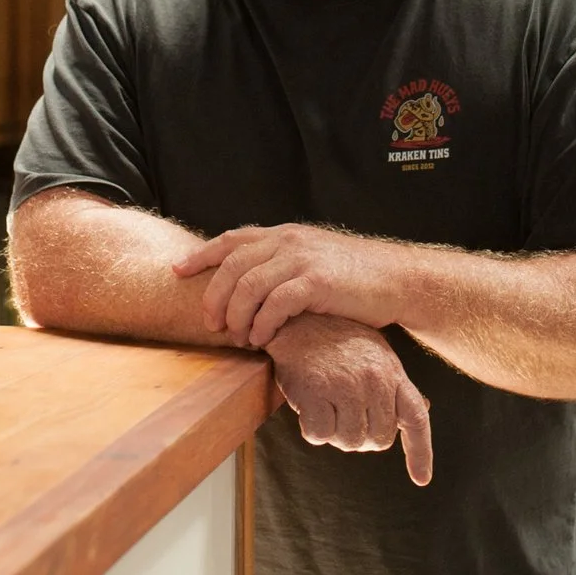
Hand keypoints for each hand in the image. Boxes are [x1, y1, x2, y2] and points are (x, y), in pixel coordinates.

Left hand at [175, 223, 408, 347]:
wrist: (398, 279)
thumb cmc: (356, 278)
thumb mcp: (314, 260)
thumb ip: (283, 265)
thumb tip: (250, 288)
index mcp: (285, 235)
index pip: (232, 240)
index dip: (201, 255)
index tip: (177, 271)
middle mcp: (289, 241)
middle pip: (232, 265)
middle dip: (214, 297)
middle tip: (212, 325)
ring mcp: (302, 259)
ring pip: (248, 285)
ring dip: (236, 316)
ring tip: (238, 338)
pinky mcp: (317, 281)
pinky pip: (275, 304)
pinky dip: (262, 324)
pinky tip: (262, 339)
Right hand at [264, 314, 432, 485]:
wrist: (297, 318)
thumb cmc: (336, 340)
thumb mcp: (375, 355)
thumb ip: (396, 384)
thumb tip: (424, 407)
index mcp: (392, 372)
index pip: (416, 419)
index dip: (420, 453)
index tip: (421, 479)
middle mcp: (374, 380)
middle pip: (378, 439)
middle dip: (361, 437)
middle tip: (343, 418)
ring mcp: (346, 386)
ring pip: (350, 441)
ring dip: (335, 435)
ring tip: (326, 409)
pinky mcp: (316, 391)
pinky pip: (320, 435)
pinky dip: (313, 430)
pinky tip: (308, 408)